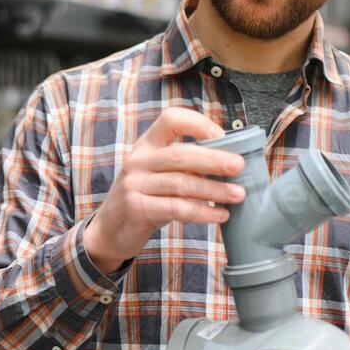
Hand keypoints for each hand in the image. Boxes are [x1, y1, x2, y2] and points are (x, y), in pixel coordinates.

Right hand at [83, 107, 246, 274]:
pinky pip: (176, 208)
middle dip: (214, 160)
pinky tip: (220, 215)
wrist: (109, 230)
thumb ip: (184, 165)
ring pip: (181, 183)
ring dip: (214, 190)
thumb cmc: (144, 198)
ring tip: (238, 194)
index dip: (199, 124)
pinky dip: (202, 212)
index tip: (222, 135)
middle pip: (181, 154)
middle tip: (239, 166)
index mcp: (147, 144)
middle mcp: (138, 160)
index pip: (171, 119)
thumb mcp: (158, 173)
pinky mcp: (137, 208)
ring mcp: (134, 184)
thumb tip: (230, 161)